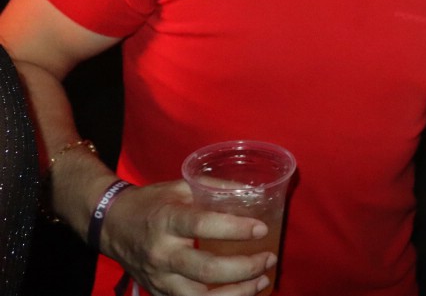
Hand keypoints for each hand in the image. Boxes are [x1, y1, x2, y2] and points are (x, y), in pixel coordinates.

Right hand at [101, 180, 275, 295]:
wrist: (112, 224)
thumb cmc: (152, 203)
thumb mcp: (181, 186)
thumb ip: (216, 188)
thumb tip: (255, 192)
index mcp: (168, 220)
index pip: (204, 226)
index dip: (236, 228)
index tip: (262, 229)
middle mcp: (162, 253)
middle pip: (206, 269)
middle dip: (244, 268)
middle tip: (269, 259)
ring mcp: (158, 278)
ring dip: (236, 293)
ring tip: (261, 282)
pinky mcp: (157, 293)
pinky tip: (239, 294)